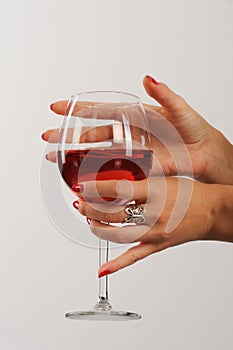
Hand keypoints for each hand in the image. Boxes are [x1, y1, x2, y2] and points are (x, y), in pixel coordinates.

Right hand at [42, 76, 232, 184]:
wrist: (207, 156)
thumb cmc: (195, 131)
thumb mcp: (180, 110)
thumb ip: (165, 96)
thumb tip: (149, 78)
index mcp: (135, 116)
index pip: (102, 110)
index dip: (78, 109)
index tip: (58, 107)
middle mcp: (129, 133)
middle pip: (93, 134)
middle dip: (69, 135)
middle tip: (48, 137)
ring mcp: (131, 152)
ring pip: (97, 153)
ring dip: (76, 156)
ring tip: (56, 158)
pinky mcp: (136, 168)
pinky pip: (113, 170)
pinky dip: (97, 174)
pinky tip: (83, 177)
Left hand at [72, 177, 224, 275]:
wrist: (212, 211)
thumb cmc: (191, 193)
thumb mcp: (164, 178)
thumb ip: (139, 181)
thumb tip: (113, 182)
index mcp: (154, 191)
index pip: (116, 189)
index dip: (94, 187)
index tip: (80, 186)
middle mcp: (153, 213)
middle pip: (113, 214)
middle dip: (90, 209)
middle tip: (80, 203)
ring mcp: (155, 232)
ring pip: (118, 236)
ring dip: (98, 229)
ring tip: (89, 221)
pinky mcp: (158, 245)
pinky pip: (134, 257)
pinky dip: (116, 265)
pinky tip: (102, 270)